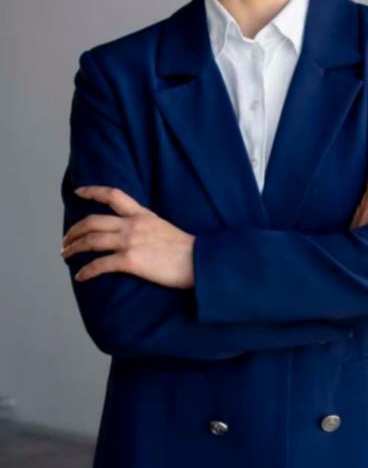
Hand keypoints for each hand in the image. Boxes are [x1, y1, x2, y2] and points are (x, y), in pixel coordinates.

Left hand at [62, 187, 195, 287]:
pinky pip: (99, 265)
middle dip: (74, 231)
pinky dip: (86, 271)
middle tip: (66, 240)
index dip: (93, 192)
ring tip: (66, 255)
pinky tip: (80, 276)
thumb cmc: (188, 250)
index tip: (78, 192)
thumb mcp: (165, 228)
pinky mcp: (130, 261)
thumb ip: (146, 226)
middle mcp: (133, 225)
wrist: (200, 261)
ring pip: (91, 241)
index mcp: (143, 215)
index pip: (114, 195)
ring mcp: (130, 242)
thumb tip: (131, 235)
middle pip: (92, 222)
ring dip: (73, 248)